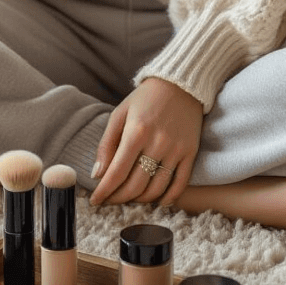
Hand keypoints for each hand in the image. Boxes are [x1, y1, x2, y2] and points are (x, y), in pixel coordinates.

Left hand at [89, 76, 202, 208]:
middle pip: (135, 185)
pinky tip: (157, 201)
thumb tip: (97, 175)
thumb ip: (106, 145)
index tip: (95, 201)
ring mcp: (176, 149)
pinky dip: (168, 198)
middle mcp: (157, 143)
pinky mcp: (190, 152)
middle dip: (119, 198)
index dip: (104, 191)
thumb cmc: (145, 99)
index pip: (116, 173)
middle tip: (110, 200)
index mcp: (136, 132)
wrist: (180, 83)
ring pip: (156, 189)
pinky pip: (180, 184)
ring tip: (130, 198)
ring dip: (140, 200)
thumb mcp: (119, 114)